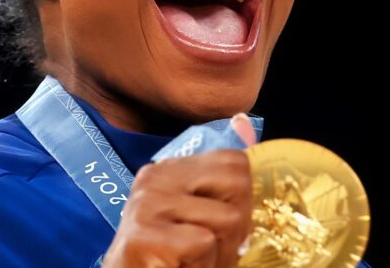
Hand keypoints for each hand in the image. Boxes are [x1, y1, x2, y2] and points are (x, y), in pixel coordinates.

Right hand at [101, 113, 256, 267]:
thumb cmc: (172, 259)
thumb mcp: (198, 217)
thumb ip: (219, 190)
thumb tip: (246, 136)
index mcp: (168, 169)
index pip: (234, 162)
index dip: (242, 199)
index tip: (226, 229)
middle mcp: (154, 178)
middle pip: (237, 182)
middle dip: (240, 224)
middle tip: (216, 248)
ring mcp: (146, 204)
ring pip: (227, 217)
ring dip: (222, 252)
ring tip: (195, 260)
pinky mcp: (143, 236)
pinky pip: (204, 243)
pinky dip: (202, 265)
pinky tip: (180, 267)